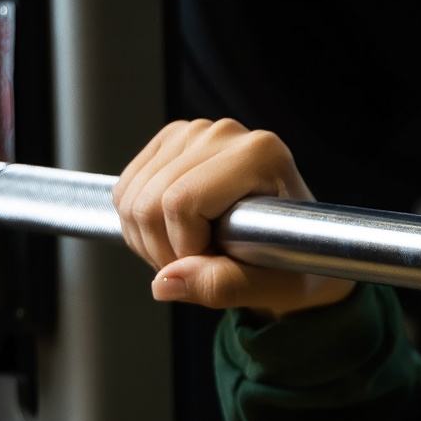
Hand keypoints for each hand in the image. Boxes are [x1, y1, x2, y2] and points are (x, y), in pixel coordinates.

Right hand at [110, 120, 355, 315]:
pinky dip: (137, 226)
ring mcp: (195, 132)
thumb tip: (165, 282)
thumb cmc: (294, 264)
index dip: (184, 249)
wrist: (295, 245)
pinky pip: (124, 191)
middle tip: (198, 266)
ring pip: (131, 198)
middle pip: (149, 201)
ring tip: (190, 253)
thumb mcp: (274, 287)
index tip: (214, 265)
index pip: (180, 203)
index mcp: (260, 155)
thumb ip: (224, 285)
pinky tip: (173, 235)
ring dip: (149, 241)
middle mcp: (226, 133)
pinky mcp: (170, 142)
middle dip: (163, 250)